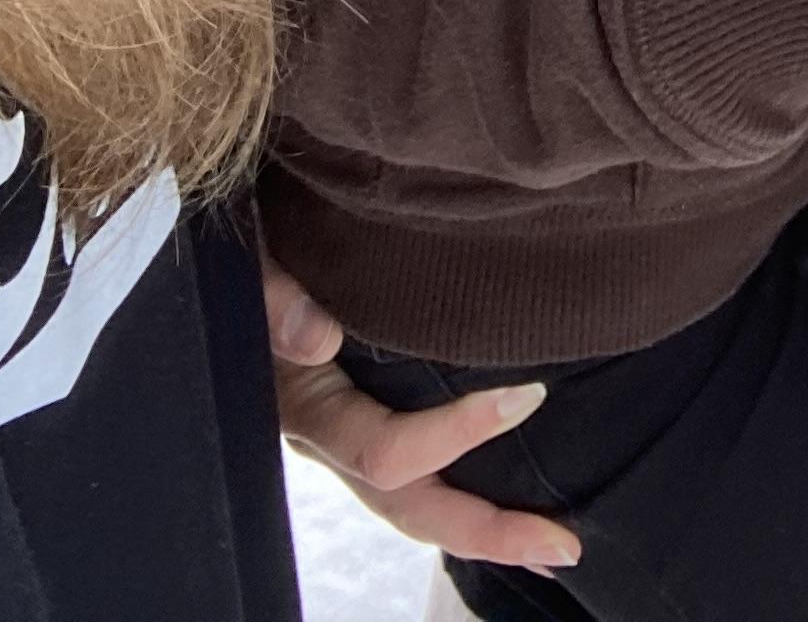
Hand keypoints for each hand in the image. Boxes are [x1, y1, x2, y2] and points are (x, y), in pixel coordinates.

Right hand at [261, 256, 579, 571]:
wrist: (246, 264)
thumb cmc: (257, 261)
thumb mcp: (258, 269)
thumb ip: (277, 298)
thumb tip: (317, 338)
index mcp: (307, 408)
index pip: (385, 450)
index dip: (457, 433)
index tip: (527, 396)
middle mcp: (331, 441)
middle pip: (409, 505)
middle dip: (485, 530)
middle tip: (560, 543)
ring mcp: (350, 441)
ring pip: (417, 503)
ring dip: (484, 528)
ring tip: (551, 545)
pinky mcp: (369, 423)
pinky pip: (420, 476)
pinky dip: (466, 495)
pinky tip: (514, 502)